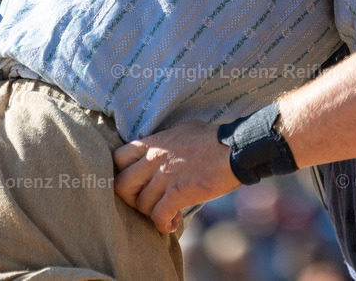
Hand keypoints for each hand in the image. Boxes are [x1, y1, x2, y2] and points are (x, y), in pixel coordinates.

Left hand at [113, 121, 240, 233]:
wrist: (237, 148)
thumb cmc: (214, 138)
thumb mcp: (183, 131)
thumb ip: (166, 141)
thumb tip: (160, 148)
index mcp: (154, 142)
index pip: (118, 158)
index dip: (122, 173)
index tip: (135, 183)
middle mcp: (154, 158)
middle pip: (122, 185)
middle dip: (131, 199)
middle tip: (145, 203)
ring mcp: (165, 176)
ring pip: (141, 204)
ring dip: (151, 214)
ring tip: (166, 216)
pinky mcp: (178, 193)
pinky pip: (159, 216)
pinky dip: (163, 225)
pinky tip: (172, 224)